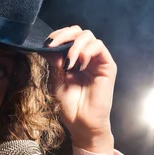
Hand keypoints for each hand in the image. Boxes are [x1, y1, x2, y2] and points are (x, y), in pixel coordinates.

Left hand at [43, 26, 116, 154]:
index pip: (68, 37)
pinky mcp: (107, 66)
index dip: (57, 36)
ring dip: (75, 46)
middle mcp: (86, 57)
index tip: (46, 43)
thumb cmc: (69, 106)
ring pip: (88, 36)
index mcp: (73, 59)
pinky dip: (86, 51)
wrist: (81, 123)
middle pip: (78, 31)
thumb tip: (50, 44)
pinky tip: (79, 66)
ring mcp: (97, 60)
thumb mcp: (56, 80)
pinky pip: (99, 46)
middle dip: (64, 35)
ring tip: (68, 63)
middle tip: (53, 45)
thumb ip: (55, 61)